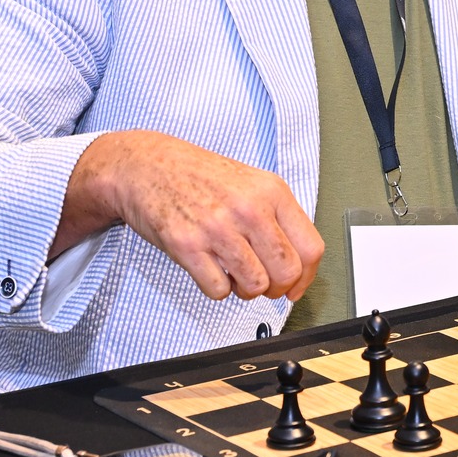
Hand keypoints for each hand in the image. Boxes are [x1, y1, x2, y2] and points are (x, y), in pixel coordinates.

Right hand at [55, 131, 324, 300]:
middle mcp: (249, 208)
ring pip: (255, 285)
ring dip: (246, 290)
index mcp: (272, 192)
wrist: (146, 165)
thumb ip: (277, 218)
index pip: (311, 248)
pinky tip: (211, 271)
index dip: (306, 277)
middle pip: (286, 272)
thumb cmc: (198, 176)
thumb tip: (298, 263)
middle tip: (263, 283)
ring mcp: (218, 227)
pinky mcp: (187, 245)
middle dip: (277, 288)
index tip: (296, 288)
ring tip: (234, 274)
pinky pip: (218, 290)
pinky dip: (217, 290)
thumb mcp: (251, 184)